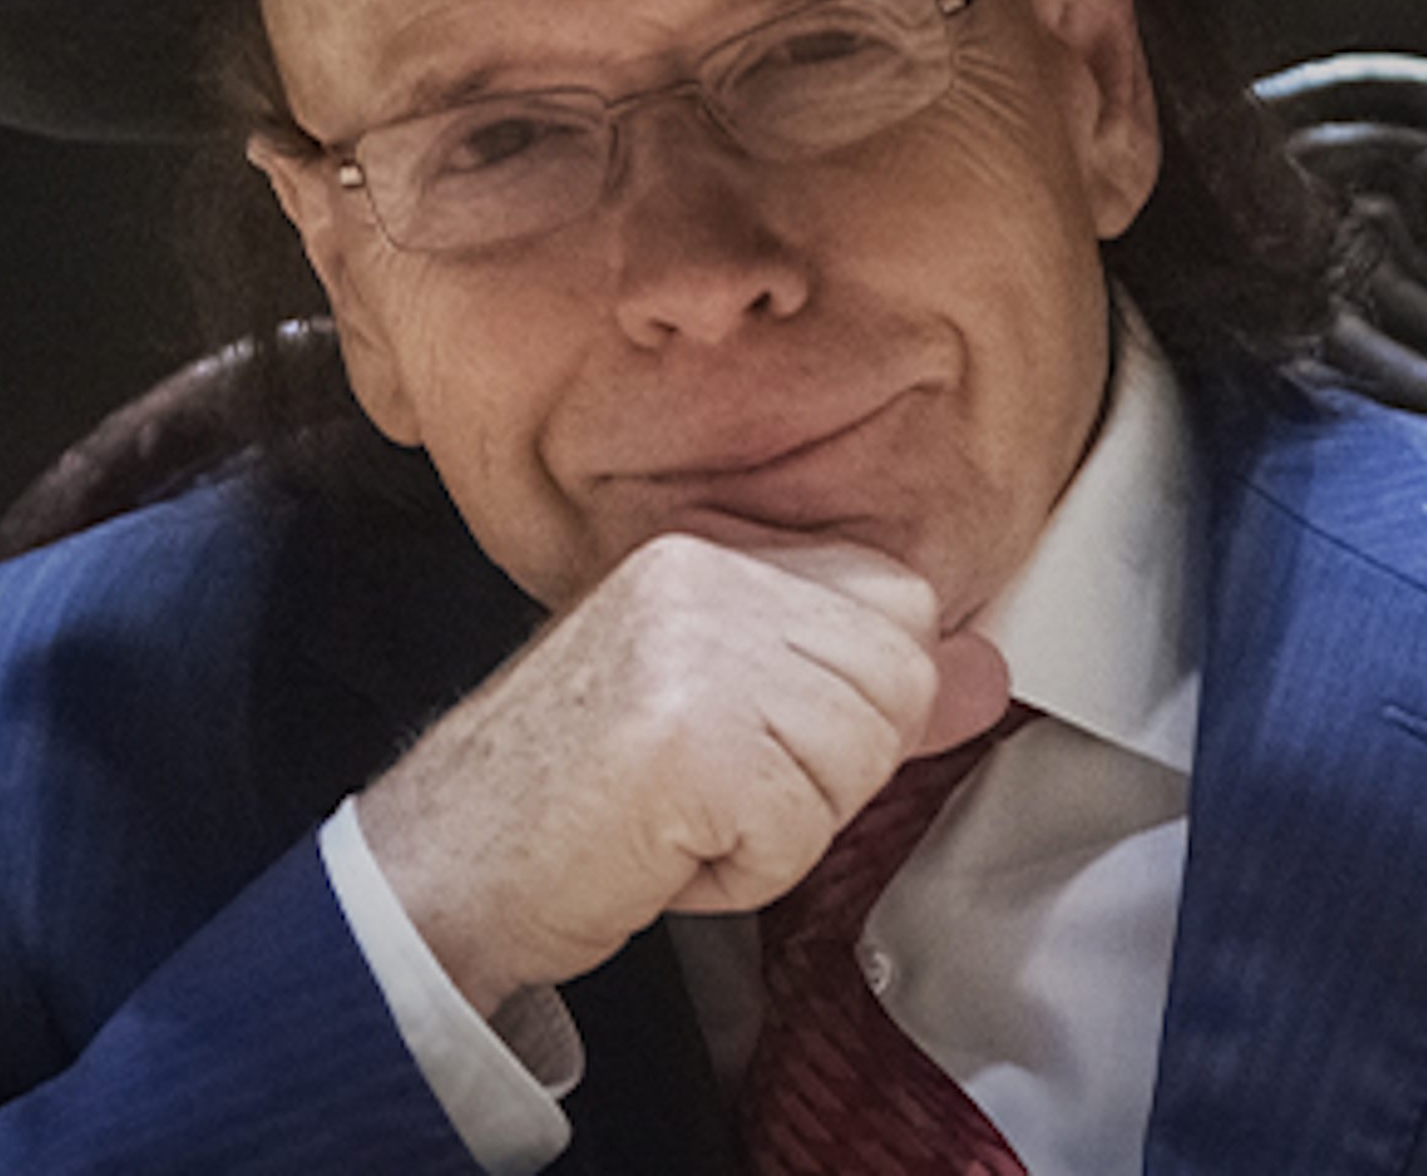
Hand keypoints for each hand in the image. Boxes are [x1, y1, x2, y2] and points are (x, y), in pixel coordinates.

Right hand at [351, 533, 1011, 1014]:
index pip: (895, 595)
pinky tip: (665, 850)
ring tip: (685, 817)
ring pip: (860, 756)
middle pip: (896, 678)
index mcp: (708, 553)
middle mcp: (703, 579)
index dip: (864, 693)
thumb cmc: (568, 795)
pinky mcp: (689, 742)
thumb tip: (984, 668)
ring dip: (787, 824)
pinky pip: (803, 831)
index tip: (779, 741)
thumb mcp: (722, 712)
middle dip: (828, 768)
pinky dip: (744, 873)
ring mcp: (694, 651)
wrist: (442, 865)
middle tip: (716, 790)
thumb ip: (854, 682)